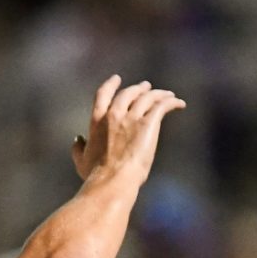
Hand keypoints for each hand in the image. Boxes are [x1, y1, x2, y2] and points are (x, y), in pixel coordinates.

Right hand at [70, 75, 184, 185]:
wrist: (113, 179)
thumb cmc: (96, 174)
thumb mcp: (81, 160)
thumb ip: (78, 148)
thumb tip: (77, 139)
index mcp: (97, 121)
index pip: (103, 94)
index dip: (111, 84)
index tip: (116, 78)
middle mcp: (114, 114)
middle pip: (128, 93)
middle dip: (139, 88)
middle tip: (147, 87)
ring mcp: (132, 118)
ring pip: (148, 97)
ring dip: (158, 94)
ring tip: (167, 95)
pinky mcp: (149, 124)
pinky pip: (162, 106)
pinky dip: (171, 102)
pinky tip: (179, 104)